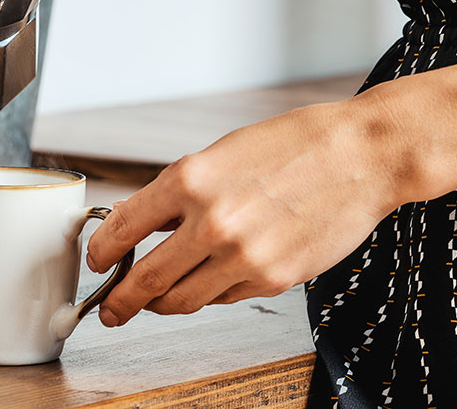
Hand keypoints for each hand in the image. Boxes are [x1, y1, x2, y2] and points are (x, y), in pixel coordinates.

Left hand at [85, 96, 410, 326]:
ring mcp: (242, 256)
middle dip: (119, 301)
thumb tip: (144, 227)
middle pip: (145, 281)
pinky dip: (210, 293)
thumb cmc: (294, 146)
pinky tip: (212, 279)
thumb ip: (180, 193)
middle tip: (110, 309)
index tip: (95, 262)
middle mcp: (211, 222)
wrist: (361, 156)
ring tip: (154, 302)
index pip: (122, 228)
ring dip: (162, 304)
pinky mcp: (272, 280)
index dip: (100, 253)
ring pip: (182, 300)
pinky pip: (224, 298)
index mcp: (190, 179)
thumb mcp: (222, 154)